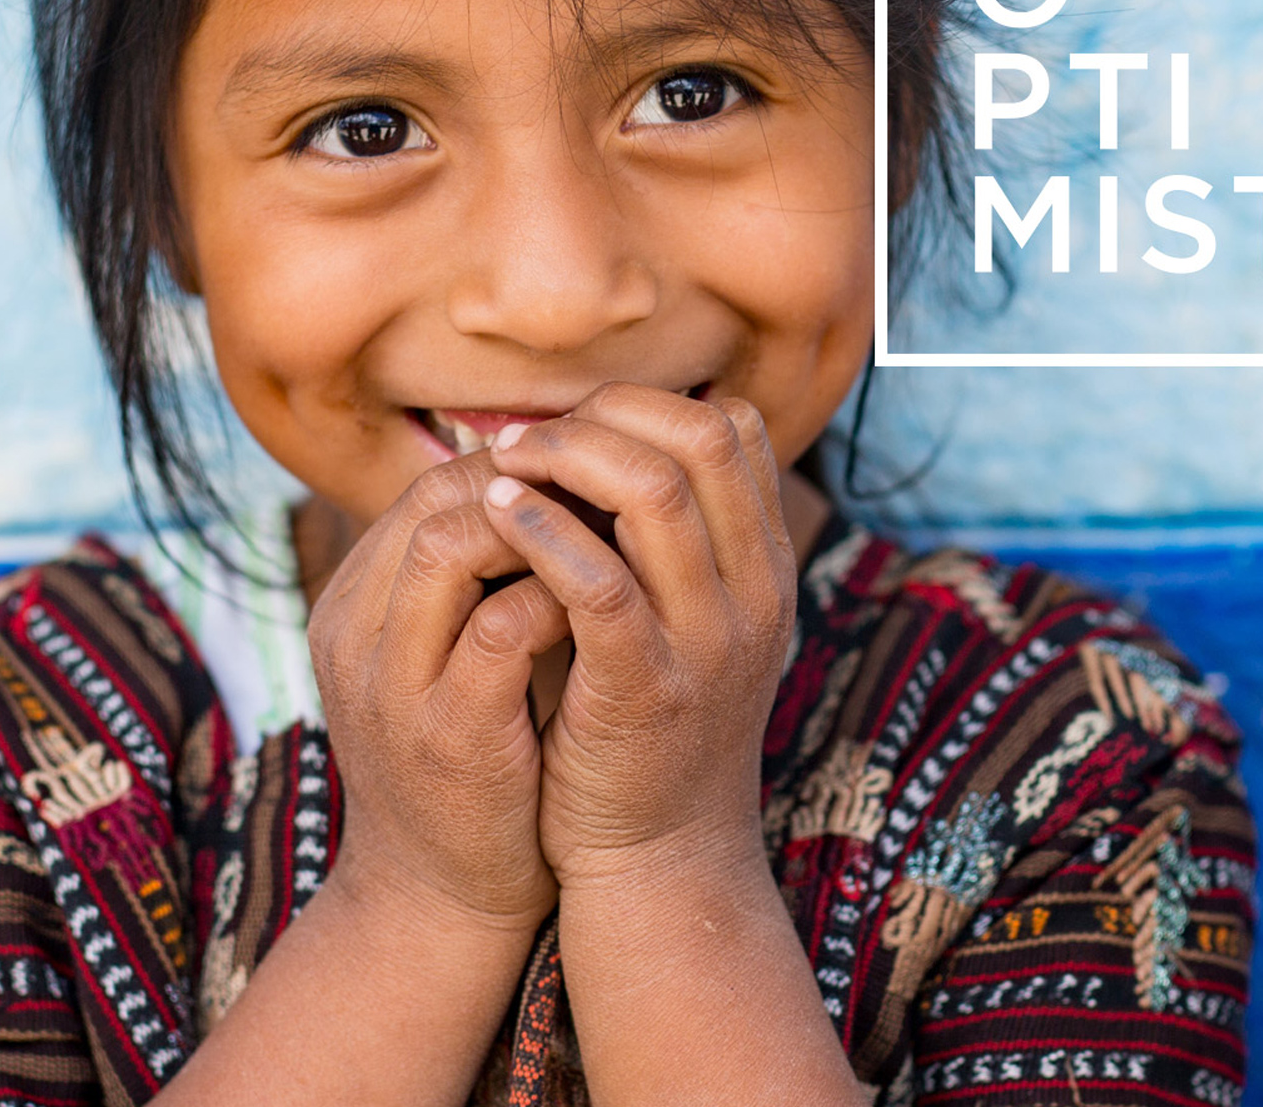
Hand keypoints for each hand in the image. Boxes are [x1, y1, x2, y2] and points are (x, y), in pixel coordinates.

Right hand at [306, 451, 568, 932]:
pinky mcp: (447, 736)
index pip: (430, 485)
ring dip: (543, 528)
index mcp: (352, 607)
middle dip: (533, 483)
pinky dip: (560, 597)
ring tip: (609, 537)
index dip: (519, 465)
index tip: (590, 474)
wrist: (440, 898)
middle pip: (433, 497)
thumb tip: (557, 476)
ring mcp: (392, 686)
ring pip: (449, 545)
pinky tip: (611, 601)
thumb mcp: (445, 653)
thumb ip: (475, 575)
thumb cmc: (467, 753)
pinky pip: (503, 627)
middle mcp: (354, 635)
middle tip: (609, 493)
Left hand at [481, 386, 796, 888]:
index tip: (580, 420)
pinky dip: (541, 531)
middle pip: (702, 440)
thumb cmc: (654, 723)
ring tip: (504, 462)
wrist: (662, 858)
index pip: (735, 429)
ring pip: (654, 494)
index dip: (650, 404)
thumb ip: (674, 541)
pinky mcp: (644, 687)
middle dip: (609, 415)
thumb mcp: (696, 621)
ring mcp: (706, 640)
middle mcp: (755, 592)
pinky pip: (597, 581)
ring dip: (567, 458)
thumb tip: (605, 438)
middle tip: (533, 433)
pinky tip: (495, 515)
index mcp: (766, 566)